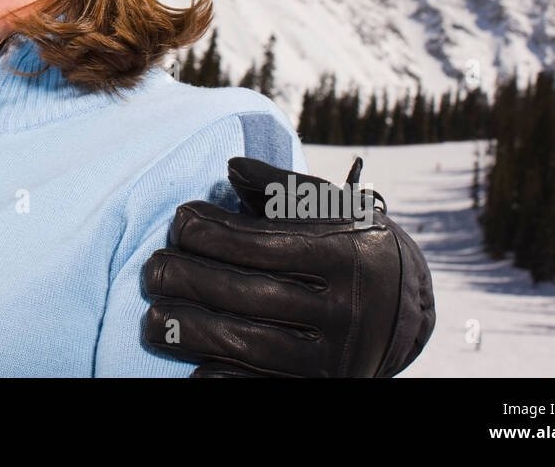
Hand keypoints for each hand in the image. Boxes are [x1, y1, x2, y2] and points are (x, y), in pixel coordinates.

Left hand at [142, 156, 434, 376]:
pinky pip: (259, 385)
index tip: (179, 222)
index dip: (210, 232)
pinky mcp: (321, 386)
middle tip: (152, 271)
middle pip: (248, 294)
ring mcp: (333, 356)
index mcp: (344, 254)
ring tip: (153, 320)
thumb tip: (232, 168)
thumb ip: (281, 187)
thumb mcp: (331, 208)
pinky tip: (189, 364)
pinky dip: (220, 377)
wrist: (402, 309)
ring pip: (248, 344)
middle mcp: (345, 308)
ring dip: (191, 331)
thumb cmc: (349, 243)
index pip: (260, 242)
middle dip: (189, 280)